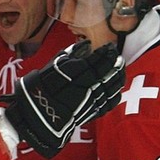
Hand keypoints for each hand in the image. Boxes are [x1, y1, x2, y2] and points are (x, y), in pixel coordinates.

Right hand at [0, 41, 123, 157]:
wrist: (39, 114)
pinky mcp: (93, 112)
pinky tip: (117, 88)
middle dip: (115, 63)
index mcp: (77, 72)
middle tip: (118, 56)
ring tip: (120, 69)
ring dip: (119, 76)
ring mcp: (92, 100)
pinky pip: (109, 102)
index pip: (98, 59)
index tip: (110, 47)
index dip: (106, 52)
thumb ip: (71, 54)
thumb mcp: (54, 65)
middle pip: (108, 72)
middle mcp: (88, 86)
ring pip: (112, 87)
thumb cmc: (42, 87)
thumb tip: (86, 45)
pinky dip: (116, 94)